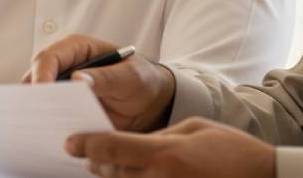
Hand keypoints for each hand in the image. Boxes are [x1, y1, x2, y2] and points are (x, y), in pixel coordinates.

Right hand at [25, 34, 175, 131]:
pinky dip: (48, 122)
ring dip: (38, 110)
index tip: (41, 93)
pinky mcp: (66, 107)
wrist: (151, 102)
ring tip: (42, 126)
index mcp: (78, 48)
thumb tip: (78, 79)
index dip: (41, 74)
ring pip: (39, 97)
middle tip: (36, 114)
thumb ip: (106, 78)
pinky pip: (50, 114)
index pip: (49, 57)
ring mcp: (64, 86)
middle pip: (37, 76)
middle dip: (33, 95)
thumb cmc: (142, 81)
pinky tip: (52, 134)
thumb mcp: (130, 78)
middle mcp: (66, 65)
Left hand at [66, 117, 275, 177]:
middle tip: (86, 155)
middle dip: (96, 163)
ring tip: (103, 168)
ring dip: (112, 177)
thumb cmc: (233, 150)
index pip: (111, 148)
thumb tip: (137, 144)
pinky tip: (129, 176)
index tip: (70, 143)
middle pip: (112, 172)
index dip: (86, 144)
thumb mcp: (194, 129)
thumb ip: (160, 135)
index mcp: (164, 153)